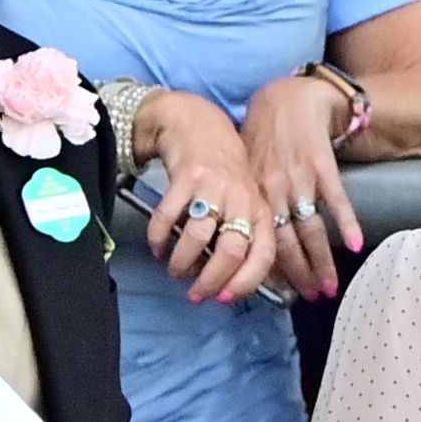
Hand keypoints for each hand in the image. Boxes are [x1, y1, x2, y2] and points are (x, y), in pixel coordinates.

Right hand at [137, 89, 277, 304]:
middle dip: (211, 281)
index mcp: (260, 211)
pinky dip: (159, 238)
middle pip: (230, 252)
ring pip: (198, 238)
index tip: (227, 298)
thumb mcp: (245, 203)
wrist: (198, 124)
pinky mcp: (186, 177)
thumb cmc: (224, 172)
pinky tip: (158, 246)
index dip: (246, 282)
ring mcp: (214, 188)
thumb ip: (243, 238)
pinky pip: (168, 217)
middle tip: (196, 293)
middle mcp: (241, 200)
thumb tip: (232, 284)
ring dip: (183, 262)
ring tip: (176, 270)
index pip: (262, 255)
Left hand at [240, 74, 364, 302]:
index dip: (270, 269)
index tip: (279, 293)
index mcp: (253, 193)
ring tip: (329, 286)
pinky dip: (346, 223)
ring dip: (321, 261)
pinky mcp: (322, 166)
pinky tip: (355, 245)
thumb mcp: (247, 166)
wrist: (289, 96)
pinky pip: (335, 201)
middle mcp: (274, 189)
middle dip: (299, 275)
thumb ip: (250, 199)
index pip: (260, 240)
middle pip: (286, 243)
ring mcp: (299, 178)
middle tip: (311, 298)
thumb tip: (246, 234)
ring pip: (310, 229)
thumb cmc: (266, 131)